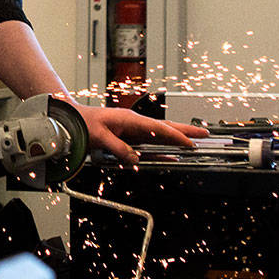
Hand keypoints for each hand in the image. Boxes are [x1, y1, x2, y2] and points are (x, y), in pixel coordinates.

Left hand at [74, 104, 208, 164]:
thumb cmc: (84, 123)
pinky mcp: (130, 136)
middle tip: (204, 134)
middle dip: (186, 131)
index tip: (190, 142)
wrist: (73, 119)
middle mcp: (136, 123)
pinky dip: (164, 148)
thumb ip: (118, 148)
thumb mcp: (99, 137)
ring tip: (195, 142)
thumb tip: (135, 159)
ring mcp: (134, 130)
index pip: (159, 128)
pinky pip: (151, 143)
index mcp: (131, 120)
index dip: (176, 136)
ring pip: (161, 134)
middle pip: (166, 127)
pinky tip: (172, 155)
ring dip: (178, 138)